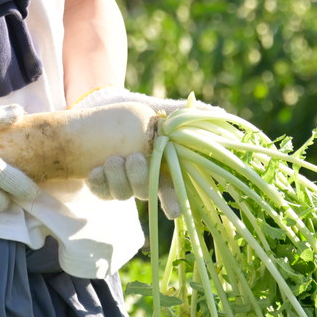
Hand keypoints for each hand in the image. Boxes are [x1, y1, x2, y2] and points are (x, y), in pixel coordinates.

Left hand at [74, 86, 209, 217]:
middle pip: (145, 193)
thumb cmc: (132, 112)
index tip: (174, 209)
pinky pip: (100, 192)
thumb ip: (183, 114)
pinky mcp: (100, 183)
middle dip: (140, 179)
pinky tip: (96, 170)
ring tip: (112, 159)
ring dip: (117, 178)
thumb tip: (221, 112)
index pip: (171, 191)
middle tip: (134, 158)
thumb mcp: (157, 110)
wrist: (98, 107)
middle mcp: (143, 180)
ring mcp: (121, 183)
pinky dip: (99, 183)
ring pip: (122, 195)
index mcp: (160, 167)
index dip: (174, 202)